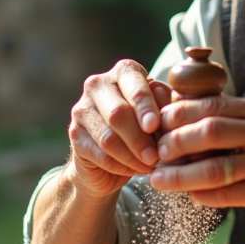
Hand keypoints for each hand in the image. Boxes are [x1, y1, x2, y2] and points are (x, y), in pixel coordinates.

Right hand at [67, 60, 172, 196]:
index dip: (145, 106)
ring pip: (108, 137)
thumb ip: (164, 109)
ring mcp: (82, 108)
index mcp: (124, 72)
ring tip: (149, 166)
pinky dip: (121, 166)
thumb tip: (170, 112)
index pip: (135, 86)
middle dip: (140, 138)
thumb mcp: (158, 117)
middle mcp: (98, 84)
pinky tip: (135, 171)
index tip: (154, 125)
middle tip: (156, 156)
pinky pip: (100, 154)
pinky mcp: (74, 134)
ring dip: (132, 155)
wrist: (111, 158)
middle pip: (119, 112)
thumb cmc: (143, 130)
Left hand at [149, 95, 244, 220]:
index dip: (178, 114)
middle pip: (209, 131)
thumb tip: (184, 121)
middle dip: (174, 142)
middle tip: (155, 153)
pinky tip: (191, 195)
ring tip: (158, 180)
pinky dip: (202, 195)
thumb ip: (237, 120)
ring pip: (214, 168)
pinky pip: (228, 194)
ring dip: (180, 176)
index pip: (211, 105)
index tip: (157, 124)